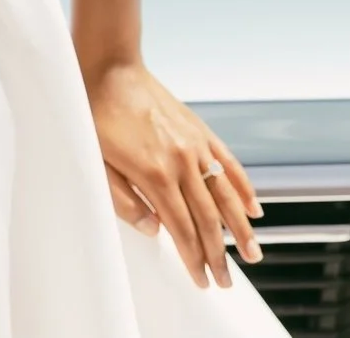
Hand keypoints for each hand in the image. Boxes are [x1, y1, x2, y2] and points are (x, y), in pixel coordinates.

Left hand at [83, 56, 261, 289]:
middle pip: (208, 219)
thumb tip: (154, 230)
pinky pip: (229, 163)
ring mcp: (195, 144)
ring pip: (226, 195)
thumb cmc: (96, 116)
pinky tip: (254, 208)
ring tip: (253, 254)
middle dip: (219, 254)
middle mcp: (183, 161)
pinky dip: (244, 188)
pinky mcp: (200, 130)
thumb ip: (124, 201)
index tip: (203, 280)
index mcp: (156, 174)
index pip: (182, 229)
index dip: (194, 259)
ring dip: (241, 229)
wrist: (109, 67)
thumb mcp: (97, 163)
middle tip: (226, 281)